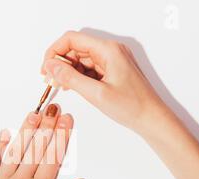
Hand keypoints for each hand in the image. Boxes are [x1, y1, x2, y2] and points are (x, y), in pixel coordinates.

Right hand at [41, 31, 167, 132]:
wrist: (152, 119)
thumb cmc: (132, 106)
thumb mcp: (96, 93)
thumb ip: (70, 78)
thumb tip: (51, 67)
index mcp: (109, 50)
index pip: (72, 39)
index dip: (55, 51)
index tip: (46, 67)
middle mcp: (111, 51)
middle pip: (76, 48)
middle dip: (60, 62)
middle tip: (49, 79)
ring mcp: (112, 61)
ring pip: (81, 59)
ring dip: (68, 70)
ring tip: (59, 85)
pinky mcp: (112, 71)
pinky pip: (89, 68)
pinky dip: (78, 76)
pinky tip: (72, 87)